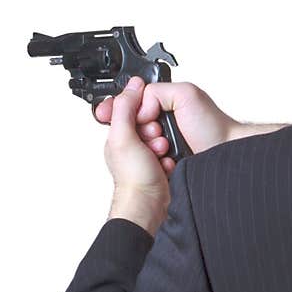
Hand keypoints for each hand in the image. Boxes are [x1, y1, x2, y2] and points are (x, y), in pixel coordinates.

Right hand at [96, 80, 239, 157]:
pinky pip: (145, 162)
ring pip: (135, 146)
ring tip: (163, 146)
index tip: (111, 115)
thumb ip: (156, 92)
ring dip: (145, 146)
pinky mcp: (162, 162)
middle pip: (128, 126)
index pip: (129, 104)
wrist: (225, 154)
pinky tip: (164, 159)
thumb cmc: (213, 126)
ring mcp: (159, 144)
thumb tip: (138, 107)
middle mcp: (159, 123)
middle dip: (137, 130)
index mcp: (161, 104)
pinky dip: (151, 161)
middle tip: (156, 132)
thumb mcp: (186, 94)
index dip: (118, 110)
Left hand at [102, 76, 170, 234]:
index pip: (133, 109)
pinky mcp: (161, 165)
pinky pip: (173, 150)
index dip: (143, 110)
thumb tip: (132, 86)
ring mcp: (147, 155)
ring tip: (160, 154)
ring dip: (166, 143)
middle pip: (151, 121)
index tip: (147, 118)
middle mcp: (132, 144)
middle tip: (153, 141)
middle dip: (156, 130)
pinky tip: (167, 163)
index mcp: (119, 135)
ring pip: (164, 135)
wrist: (150, 205)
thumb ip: (124, 109)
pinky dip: (172, 156)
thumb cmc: (133, 179)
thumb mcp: (123, 137)